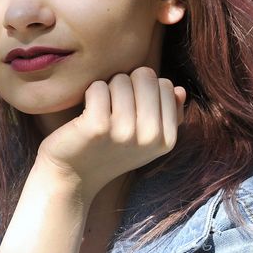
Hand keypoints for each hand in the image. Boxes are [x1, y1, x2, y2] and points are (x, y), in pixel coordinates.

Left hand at [35, 66, 185, 202]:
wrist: (73, 176)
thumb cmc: (110, 150)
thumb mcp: (145, 138)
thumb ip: (168, 114)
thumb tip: (180, 90)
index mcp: (167, 139)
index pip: (166, 85)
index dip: (145, 89)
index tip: (132, 109)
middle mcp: (150, 137)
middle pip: (146, 76)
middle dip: (127, 83)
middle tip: (114, 108)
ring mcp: (124, 132)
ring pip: (121, 79)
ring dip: (107, 88)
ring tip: (101, 112)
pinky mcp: (97, 127)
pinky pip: (98, 87)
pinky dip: (90, 93)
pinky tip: (86, 113)